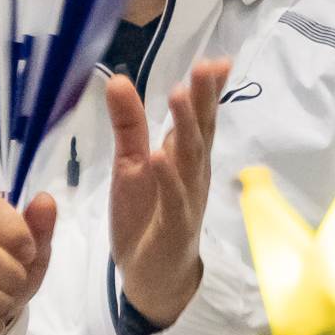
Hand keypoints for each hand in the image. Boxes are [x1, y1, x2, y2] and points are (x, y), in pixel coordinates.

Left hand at [109, 58, 229, 331]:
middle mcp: (193, 172)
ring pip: (191, 157)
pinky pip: (174, 198)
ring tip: (180, 96)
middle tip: (205, 66)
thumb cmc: (147, 215)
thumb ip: (128, 124)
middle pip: (200, 129)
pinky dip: (168, 177)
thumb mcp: (130, 163)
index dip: (208, 90)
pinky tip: (159, 156)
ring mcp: (187, 197)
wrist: (154, 274)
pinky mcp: (174, 225)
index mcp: (185, 156)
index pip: (200, 116)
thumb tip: (117, 79)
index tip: (217, 60)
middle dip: (203, 98)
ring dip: (186, 127)